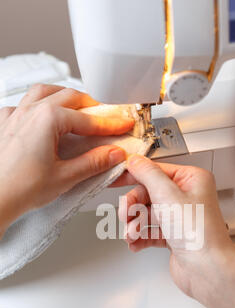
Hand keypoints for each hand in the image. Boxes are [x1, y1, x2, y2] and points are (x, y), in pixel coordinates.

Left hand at [0, 84, 133, 236]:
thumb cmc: (19, 189)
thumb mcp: (66, 177)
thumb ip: (94, 162)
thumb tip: (113, 153)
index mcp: (48, 119)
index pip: (88, 119)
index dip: (110, 123)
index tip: (123, 124)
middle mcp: (30, 111)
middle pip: (68, 96)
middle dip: (91, 105)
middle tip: (105, 117)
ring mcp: (15, 115)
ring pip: (44, 92)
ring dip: (64, 96)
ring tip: (76, 108)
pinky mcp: (4, 124)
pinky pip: (23, 104)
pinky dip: (39, 105)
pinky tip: (43, 117)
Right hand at [117, 155, 234, 307]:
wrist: (207, 269)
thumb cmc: (199, 234)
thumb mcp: (168, 195)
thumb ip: (148, 174)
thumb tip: (135, 161)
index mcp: (191, 180)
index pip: (155, 171)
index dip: (134, 175)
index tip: (116, 178)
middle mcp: (186, 197)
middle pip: (147, 194)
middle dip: (133, 207)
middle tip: (127, 214)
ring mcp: (179, 218)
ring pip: (146, 214)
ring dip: (135, 224)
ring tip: (133, 234)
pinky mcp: (174, 236)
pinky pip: (150, 231)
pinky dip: (140, 237)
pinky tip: (135, 242)